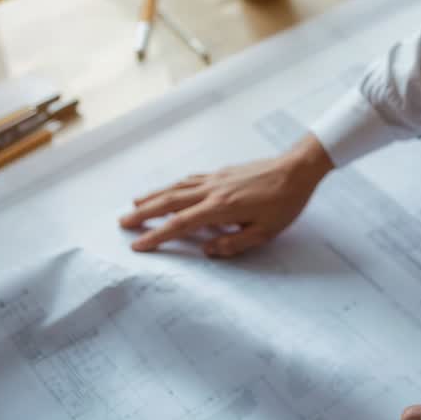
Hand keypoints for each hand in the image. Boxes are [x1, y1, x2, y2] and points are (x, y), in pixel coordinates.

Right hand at [118, 135, 333, 256]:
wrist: (297, 169)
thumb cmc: (285, 203)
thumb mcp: (265, 233)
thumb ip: (234, 244)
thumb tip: (207, 251)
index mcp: (221, 208)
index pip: (181, 225)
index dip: (157, 236)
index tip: (138, 245)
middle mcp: (213, 190)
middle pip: (170, 202)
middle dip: (144, 213)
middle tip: (123, 222)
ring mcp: (216, 179)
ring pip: (177, 187)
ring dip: (154, 196)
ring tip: (135, 204)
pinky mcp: (222, 172)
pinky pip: (190, 179)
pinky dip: (174, 185)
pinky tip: (168, 189)